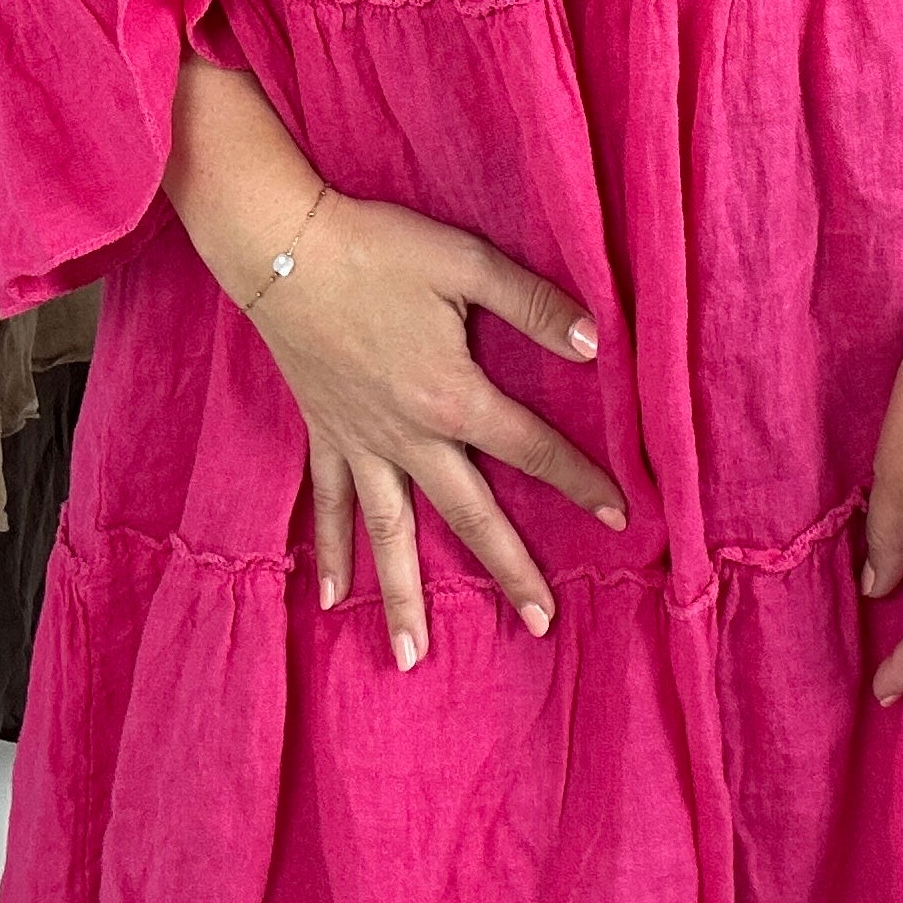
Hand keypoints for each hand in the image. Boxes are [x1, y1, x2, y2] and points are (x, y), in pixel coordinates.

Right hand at [242, 195, 627, 670]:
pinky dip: (330, 551)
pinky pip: (329, 505)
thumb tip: (593, 342)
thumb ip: (531, 304)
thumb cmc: (377, 249)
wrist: (280, 245)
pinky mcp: (324, 433)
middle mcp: (408, 436)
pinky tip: (330, 599)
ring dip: (404, 596)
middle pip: (468, 515)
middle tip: (542, 623)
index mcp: (451, 397)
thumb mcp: (465, 262)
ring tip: (414, 657)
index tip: (621, 517)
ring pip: (390, 533)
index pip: (532, 450)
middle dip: (508, 570)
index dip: (580, 482)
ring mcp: (361, 442)